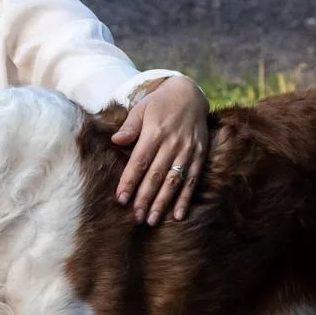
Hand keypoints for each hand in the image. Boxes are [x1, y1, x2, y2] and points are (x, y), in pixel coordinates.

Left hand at [111, 77, 208, 224]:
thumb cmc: (159, 103)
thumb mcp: (142, 108)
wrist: (190, 94)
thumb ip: (130, 126)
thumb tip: (115, 140)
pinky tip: (178, 214)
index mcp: (155, 133)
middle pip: (156, 175)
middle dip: (145, 198)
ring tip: (153, 220)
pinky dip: (186, 198)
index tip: (121, 199)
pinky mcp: (200, 155)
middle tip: (136, 217)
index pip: (139, 162)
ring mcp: (188, 151)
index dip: (130, 181)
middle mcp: (172, 144)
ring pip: (174, 181)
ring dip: (164, 202)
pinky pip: (193, 180)